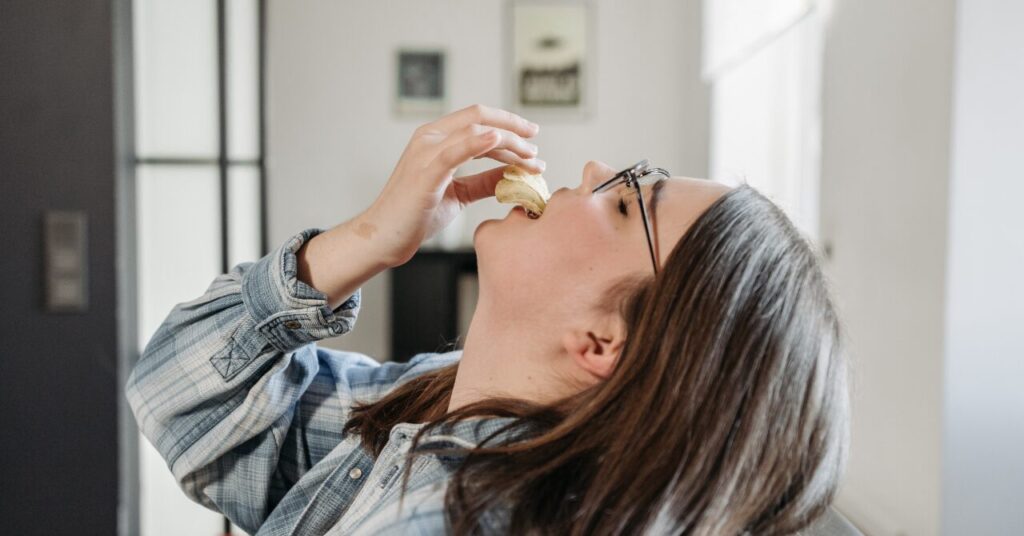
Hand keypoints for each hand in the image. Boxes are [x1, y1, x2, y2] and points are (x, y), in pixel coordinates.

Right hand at [363, 104, 543, 266]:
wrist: (383, 237)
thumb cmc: (415, 215)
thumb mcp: (459, 195)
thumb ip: (483, 182)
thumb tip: (513, 175)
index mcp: (435, 139)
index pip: (477, 118)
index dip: (508, 123)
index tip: (532, 136)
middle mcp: (429, 137)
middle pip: (479, 117)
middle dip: (514, 130)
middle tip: (536, 150)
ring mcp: (426, 151)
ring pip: (475, 131)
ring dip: (509, 142)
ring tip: (531, 159)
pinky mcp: (425, 171)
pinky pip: (457, 149)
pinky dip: (480, 142)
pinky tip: (500, 141)